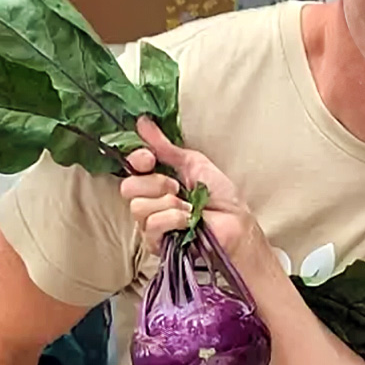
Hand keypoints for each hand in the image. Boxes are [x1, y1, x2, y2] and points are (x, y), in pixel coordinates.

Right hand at [121, 117, 256, 258]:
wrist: (236, 222)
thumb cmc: (221, 196)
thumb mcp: (194, 163)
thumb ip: (166, 146)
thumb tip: (143, 122)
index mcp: (157, 180)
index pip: (131, 167)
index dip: (138, 159)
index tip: (150, 159)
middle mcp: (150, 201)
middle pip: (128, 187)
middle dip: (155, 184)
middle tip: (178, 188)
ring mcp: (151, 223)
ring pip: (138, 206)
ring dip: (168, 203)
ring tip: (188, 208)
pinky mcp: (156, 242)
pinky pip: (151, 224)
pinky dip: (172, 218)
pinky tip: (188, 221)